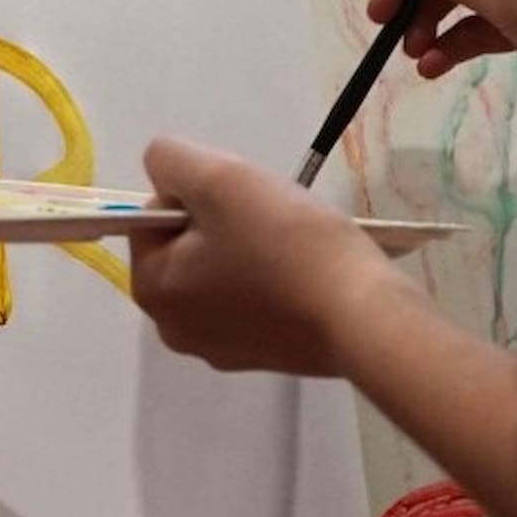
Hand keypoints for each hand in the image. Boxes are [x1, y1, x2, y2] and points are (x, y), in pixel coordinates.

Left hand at [130, 138, 401, 375]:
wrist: (363, 317)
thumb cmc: (284, 244)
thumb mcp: (218, 178)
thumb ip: (171, 160)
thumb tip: (162, 173)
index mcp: (154, 292)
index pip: (154, 216)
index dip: (196, 194)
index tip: (239, 200)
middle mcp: (175, 330)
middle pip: (188, 244)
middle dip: (223, 221)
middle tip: (267, 218)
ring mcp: (221, 349)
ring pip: (223, 267)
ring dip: (250, 245)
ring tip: (292, 242)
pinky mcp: (265, 356)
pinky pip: (254, 297)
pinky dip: (273, 277)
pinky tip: (304, 271)